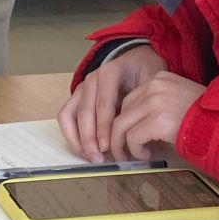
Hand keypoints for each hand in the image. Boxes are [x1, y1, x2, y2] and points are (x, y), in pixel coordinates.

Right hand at [57, 45, 165, 159]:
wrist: (136, 60)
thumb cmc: (145, 71)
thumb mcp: (152, 80)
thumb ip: (146, 100)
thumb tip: (142, 129)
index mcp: (110, 72)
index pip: (104, 103)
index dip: (103, 127)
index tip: (107, 147)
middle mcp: (92, 79)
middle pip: (84, 111)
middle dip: (89, 138)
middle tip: (98, 159)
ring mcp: (82, 88)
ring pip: (69, 115)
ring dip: (77, 139)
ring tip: (90, 157)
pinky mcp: (77, 98)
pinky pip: (66, 117)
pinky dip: (71, 135)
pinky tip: (84, 150)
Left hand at [110, 71, 205, 159]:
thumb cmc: (206, 117)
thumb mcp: (179, 100)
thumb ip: (157, 105)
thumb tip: (136, 124)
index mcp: (160, 78)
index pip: (131, 98)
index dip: (125, 120)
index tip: (125, 135)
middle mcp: (154, 86)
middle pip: (122, 111)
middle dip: (118, 133)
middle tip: (122, 150)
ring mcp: (155, 102)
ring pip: (121, 125)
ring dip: (121, 145)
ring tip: (128, 156)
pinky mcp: (157, 120)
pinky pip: (132, 138)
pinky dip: (135, 150)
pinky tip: (146, 155)